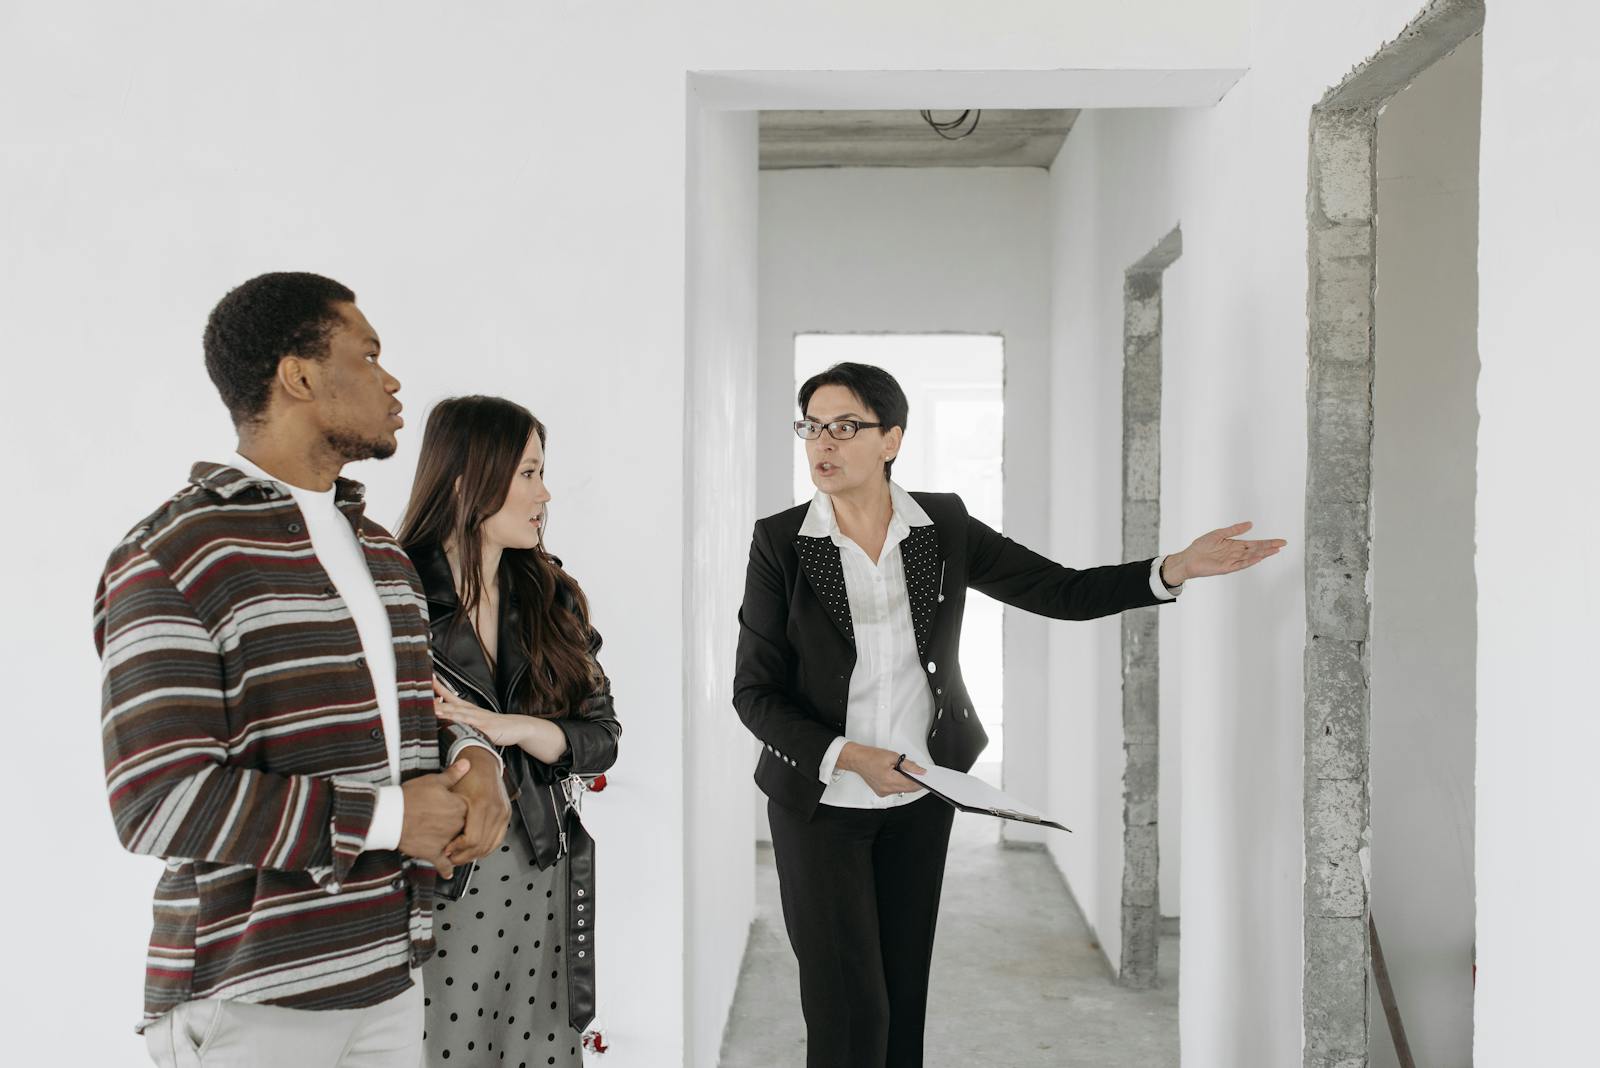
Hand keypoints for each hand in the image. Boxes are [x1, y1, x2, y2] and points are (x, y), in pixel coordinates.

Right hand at [398, 758, 470, 876]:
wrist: (390, 815)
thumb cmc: (409, 797)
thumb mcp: (433, 781)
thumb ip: (453, 774)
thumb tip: (467, 764)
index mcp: (459, 807)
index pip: (474, 809)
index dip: (469, 809)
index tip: (465, 808)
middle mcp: (456, 825)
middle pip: (467, 828)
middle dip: (465, 828)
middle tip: (459, 826)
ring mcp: (446, 841)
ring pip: (459, 846)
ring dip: (459, 847)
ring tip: (457, 846)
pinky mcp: (433, 853)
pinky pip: (443, 864)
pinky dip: (446, 868)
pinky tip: (448, 872)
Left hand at [433, 681, 530, 746]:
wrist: (517, 726)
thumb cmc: (495, 723)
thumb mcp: (477, 718)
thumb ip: (461, 717)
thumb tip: (444, 717)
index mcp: (467, 708)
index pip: (449, 695)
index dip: (438, 687)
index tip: (426, 678)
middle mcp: (471, 711)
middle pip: (449, 704)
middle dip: (435, 700)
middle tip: (421, 694)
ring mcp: (478, 720)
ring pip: (458, 715)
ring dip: (445, 712)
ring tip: (432, 710)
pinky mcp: (486, 730)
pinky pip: (472, 728)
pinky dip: (462, 726)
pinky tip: (453, 725)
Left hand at [443, 748, 510, 865]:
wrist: (483, 763)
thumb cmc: (467, 776)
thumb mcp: (452, 792)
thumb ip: (447, 816)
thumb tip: (441, 840)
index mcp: (481, 804)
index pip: (472, 839)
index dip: (458, 849)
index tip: (446, 851)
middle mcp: (495, 809)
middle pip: (482, 845)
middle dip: (465, 856)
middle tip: (451, 859)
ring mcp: (503, 813)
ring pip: (491, 845)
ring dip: (475, 855)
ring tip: (460, 856)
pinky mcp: (506, 815)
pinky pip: (498, 839)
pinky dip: (486, 848)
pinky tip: (474, 850)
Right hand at [838, 742, 925, 797]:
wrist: (857, 759)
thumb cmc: (871, 756)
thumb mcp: (893, 756)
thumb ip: (909, 765)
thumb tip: (920, 771)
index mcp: (890, 780)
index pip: (912, 785)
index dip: (921, 781)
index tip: (927, 778)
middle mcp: (886, 789)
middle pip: (908, 789)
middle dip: (914, 781)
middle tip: (917, 772)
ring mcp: (883, 792)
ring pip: (902, 790)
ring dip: (906, 782)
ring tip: (902, 771)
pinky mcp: (881, 792)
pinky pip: (895, 790)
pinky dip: (899, 783)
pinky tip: (896, 775)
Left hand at [1163, 521, 1286, 583]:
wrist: (1188, 558)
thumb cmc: (1201, 547)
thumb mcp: (1219, 534)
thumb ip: (1235, 530)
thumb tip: (1250, 524)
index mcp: (1235, 545)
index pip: (1255, 544)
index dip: (1267, 542)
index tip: (1279, 541)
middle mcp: (1236, 554)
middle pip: (1256, 550)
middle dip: (1269, 547)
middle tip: (1283, 544)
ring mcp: (1232, 561)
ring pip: (1251, 557)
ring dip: (1263, 553)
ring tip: (1275, 550)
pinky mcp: (1226, 568)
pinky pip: (1241, 564)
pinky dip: (1250, 561)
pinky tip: (1258, 557)